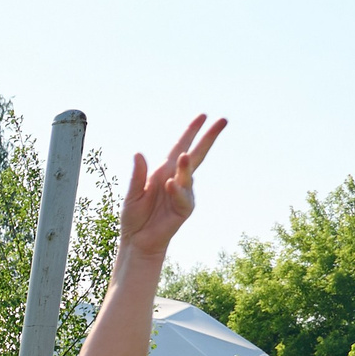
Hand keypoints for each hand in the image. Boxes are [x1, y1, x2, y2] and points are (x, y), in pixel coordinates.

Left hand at [118, 113, 226, 259]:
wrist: (137, 240)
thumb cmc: (134, 216)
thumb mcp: (132, 194)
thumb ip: (136, 176)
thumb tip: (138, 153)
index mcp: (163, 171)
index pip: (180, 146)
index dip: (191, 132)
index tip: (203, 116)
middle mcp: (176, 178)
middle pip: (196, 154)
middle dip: (208, 138)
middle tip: (222, 120)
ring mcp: (183, 193)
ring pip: (188, 175)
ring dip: (185, 166)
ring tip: (183, 156)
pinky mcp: (184, 208)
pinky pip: (183, 197)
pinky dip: (177, 191)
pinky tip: (170, 185)